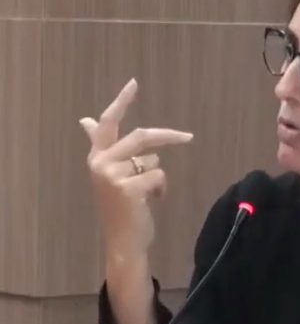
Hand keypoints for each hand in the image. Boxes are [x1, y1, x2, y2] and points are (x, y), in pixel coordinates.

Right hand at [80, 78, 193, 256]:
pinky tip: (150, 202)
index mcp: (97, 157)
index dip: (122, 102)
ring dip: (158, 177)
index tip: (134, 83)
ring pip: (154, 160)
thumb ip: (103, 147)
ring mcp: (112, 175)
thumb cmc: (120, 207)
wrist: (123, 240)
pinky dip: (162, 189)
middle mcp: (100, 163)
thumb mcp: (111, 174)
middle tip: (188, 137)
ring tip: (146, 195)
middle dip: (168, 136)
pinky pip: (159, 176)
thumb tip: (86, 121)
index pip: (108, 123)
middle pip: (142, 136)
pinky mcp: (127, 188)